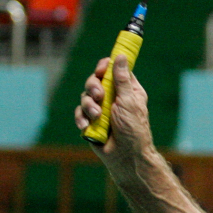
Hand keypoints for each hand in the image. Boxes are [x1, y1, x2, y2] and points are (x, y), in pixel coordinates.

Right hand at [74, 56, 154, 170]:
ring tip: (97, 116)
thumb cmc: (133, 128)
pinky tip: (87, 126)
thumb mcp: (129, 101)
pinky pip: (79, 113)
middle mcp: (113, 97)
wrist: (125, 155)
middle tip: (99, 96)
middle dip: (93, 87)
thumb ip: (121, 79)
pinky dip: (81, 118)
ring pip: (85, 97)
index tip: (102, 69)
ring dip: (89, 106)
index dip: (105, 66)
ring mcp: (100, 109)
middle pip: (95, 81)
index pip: (113, 70)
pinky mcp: (90, 121)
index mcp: (127, 90)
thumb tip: (120, 56)